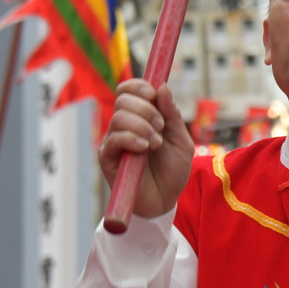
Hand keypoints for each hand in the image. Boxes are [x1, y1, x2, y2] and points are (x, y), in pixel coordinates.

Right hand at [97, 79, 195, 218]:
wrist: (165, 200)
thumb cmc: (172, 171)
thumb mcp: (180, 140)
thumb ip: (172, 115)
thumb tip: (162, 87)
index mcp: (140, 117)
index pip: (128, 90)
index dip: (139, 86)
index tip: (154, 95)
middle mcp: (124, 125)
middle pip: (123, 99)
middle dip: (146, 109)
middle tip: (160, 127)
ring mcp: (114, 141)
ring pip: (119, 117)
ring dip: (142, 126)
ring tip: (156, 144)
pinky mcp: (108, 157)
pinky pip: (114, 139)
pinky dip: (132, 139)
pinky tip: (144, 149)